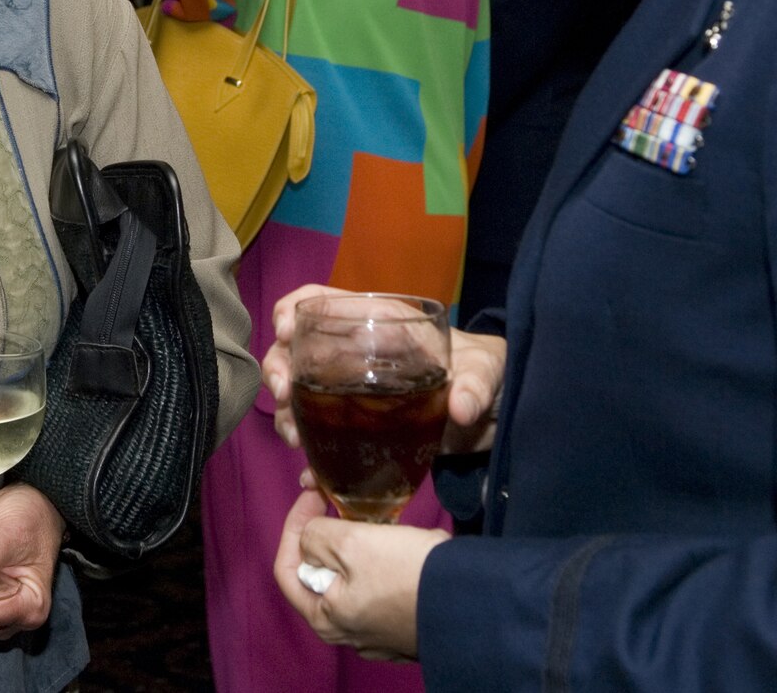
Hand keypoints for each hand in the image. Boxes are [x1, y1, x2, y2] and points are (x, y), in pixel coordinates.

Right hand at [262, 285, 507, 455]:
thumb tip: (461, 408)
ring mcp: (356, 396)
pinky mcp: (362, 433)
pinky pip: (325, 441)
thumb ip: (476, 386)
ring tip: (294, 439)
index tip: (284, 331)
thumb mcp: (487, 372)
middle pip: (298, 350)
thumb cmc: (488, 373)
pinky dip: (313, 459)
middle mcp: (358, 356)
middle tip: (281, 396)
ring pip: (301, 397)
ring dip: (287, 416)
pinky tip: (310, 476)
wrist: (498, 416)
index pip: (323, 300)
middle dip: (278, 369)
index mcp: (381, 325)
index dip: (295, 308)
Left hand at [273, 489, 445, 660]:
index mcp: (324, 617)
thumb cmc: (406, 573)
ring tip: (367, 518)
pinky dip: (376, 562)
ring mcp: (376, 631)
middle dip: (324, 534)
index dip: (294, 524)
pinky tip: (393, 544)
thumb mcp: (350, 543)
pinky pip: (377, 587)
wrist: (470, 602)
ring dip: (352, 546)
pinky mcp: (402, 623)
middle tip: (337, 504)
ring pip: (349, 579)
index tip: (314, 494)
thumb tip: (309, 537)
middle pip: (318, 574)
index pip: (286, 566)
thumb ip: (316, 537)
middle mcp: (346, 631)